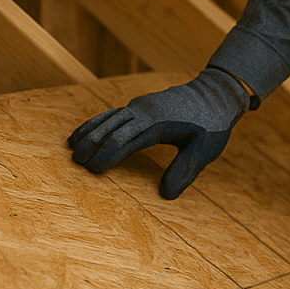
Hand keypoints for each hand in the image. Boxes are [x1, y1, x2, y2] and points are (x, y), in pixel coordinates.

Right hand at [67, 68, 252, 198]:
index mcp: (158, 123)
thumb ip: (186, 170)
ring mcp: (141, 106)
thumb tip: (166, 195)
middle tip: (76, 164)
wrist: (218, 93)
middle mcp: (145, 111)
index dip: (108, 155)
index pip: (125, 139)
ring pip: (108, 118)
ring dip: (90, 132)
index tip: (93, 171)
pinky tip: (83, 133)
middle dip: (92, 145)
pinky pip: (113, 114)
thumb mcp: (205, 148)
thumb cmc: (212, 124)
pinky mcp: (140, 105)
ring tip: (72, 149)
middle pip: (111, 128)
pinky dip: (96, 122)